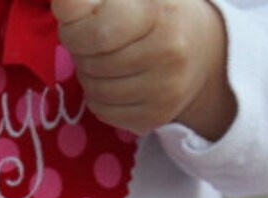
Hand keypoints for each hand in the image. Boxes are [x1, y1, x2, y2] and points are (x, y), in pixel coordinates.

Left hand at [52, 0, 235, 139]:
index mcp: (160, 13)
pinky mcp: (157, 116)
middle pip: (93, 64)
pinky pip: (104, 112)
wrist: (204, 49)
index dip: (73, 32)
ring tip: (102, 59)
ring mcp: (166, 90)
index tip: (74, 25)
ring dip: (87, 75)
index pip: (97, 34)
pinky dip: (97, 97)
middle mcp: (169, 53)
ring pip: (96, 91)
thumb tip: (63, 7)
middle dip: (80, 52)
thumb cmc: (156, 11)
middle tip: (91, 42)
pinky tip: (111, 80)